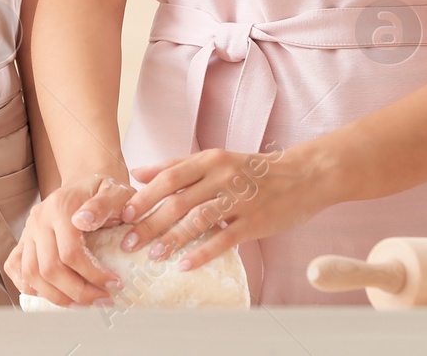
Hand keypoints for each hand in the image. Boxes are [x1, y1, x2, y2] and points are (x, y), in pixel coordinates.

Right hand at [3, 173, 135, 306]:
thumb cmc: (104, 190)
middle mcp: (39, 220)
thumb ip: (103, 204)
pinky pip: (16, 269)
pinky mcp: (23, 240)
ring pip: (32, 275)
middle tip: (103, 300)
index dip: (93, 275)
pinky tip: (56, 294)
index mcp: (60, 207)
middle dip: (78, 292)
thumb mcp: (114, 191)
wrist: (86, 181)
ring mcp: (28, 231)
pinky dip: (31, 288)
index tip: (114, 284)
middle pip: (49, 269)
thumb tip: (83, 221)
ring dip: (58, 297)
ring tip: (84, 303)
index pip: (70, 253)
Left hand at [113, 143, 333, 271]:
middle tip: (127, 243)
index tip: (122, 214)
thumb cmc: (254, 170)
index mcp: (210, 160)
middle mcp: (222, 177)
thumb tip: (139, 173)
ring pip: (199, 220)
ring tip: (152, 256)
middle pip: (179, 201)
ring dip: (172, 239)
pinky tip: (185, 265)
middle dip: (149, 223)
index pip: (169, 178)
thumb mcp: (216, 160)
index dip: (144, 197)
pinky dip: (202, 253)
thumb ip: (177, 166)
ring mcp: (239, 200)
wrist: (303, 175)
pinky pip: (224, 239)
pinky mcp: (255, 221)